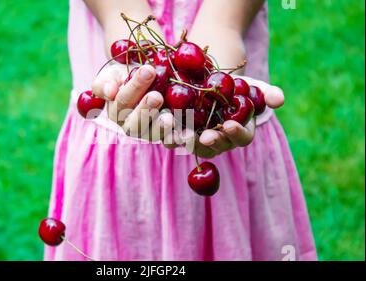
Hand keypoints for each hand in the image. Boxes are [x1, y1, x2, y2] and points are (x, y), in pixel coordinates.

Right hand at [92, 64, 174, 141]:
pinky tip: (186, 134)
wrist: (147, 79)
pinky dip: (179, 138)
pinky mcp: (166, 136)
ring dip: (161, 127)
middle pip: (135, 122)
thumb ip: (104, 83)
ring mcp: (149, 133)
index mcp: (115, 112)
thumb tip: (110, 92)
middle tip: (157, 96)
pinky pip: (171, 140)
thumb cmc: (126, 75)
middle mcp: (130, 126)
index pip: (122, 100)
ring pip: (153, 134)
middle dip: (146, 109)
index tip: (148, 70)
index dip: (134, 87)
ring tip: (169, 118)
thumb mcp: (111, 74)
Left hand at [164, 76, 284, 157]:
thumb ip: (265, 93)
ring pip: (186, 144)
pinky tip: (157, 118)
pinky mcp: (172, 131)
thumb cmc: (233, 86)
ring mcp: (192, 139)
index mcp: (236, 134)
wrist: (207, 80)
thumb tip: (279, 99)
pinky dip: (162, 128)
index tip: (231, 124)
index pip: (240, 139)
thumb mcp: (250, 86)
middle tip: (203, 136)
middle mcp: (214, 142)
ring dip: (181, 139)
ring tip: (176, 130)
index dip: (236, 133)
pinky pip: (166, 134)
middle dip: (207, 142)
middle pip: (210, 148)